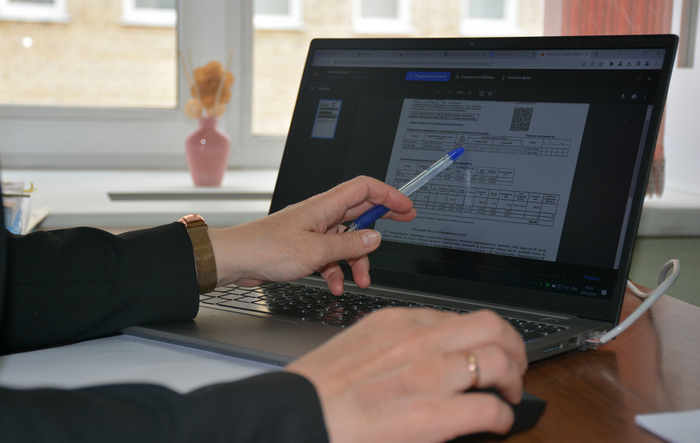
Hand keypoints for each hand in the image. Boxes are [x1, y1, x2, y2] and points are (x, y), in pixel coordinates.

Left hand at [208, 176, 415, 293]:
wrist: (236, 260)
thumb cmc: (266, 249)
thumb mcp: (316, 251)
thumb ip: (348, 245)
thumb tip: (374, 239)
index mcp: (325, 206)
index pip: (364, 189)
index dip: (388, 194)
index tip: (405, 206)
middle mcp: (321, 215)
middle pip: (360, 213)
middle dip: (382, 223)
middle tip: (403, 226)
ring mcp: (314, 231)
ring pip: (347, 241)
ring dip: (357, 260)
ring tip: (361, 280)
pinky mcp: (305, 247)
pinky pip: (331, 256)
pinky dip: (336, 271)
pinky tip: (334, 285)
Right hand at [286, 308, 527, 442]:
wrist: (300, 415)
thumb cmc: (321, 387)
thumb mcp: (361, 346)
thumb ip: (397, 344)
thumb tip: (425, 356)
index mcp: (400, 321)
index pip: (459, 316)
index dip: (481, 334)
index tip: (485, 347)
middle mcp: (422, 340)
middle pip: (491, 326)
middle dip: (513, 345)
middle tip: (513, 365)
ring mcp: (432, 373)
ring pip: (500, 360)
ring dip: (514, 379)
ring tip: (510, 393)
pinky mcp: (437, 413)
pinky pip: (491, 408)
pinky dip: (501, 417)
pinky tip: (494, 422)